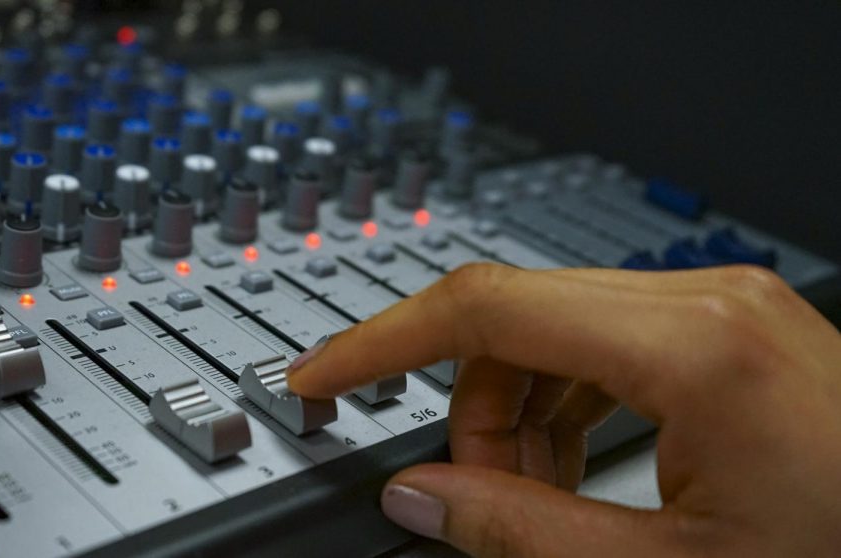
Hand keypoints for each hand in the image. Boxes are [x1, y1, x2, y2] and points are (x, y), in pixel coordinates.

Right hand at [288, 263, 840, 556]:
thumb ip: (520, 533)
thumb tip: (419, 497)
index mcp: (694, 345)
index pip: (484, 307)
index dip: (382, 343)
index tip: (326, 375)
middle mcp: (706, 300)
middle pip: (514, 316)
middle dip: (466, 406)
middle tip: (470, 493)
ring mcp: (720, 306)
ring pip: (553, 327)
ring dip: (513, 407)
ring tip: (529, 491)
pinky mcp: (725, 325)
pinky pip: (601, 341)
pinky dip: (562, 400)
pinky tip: (571, 464)